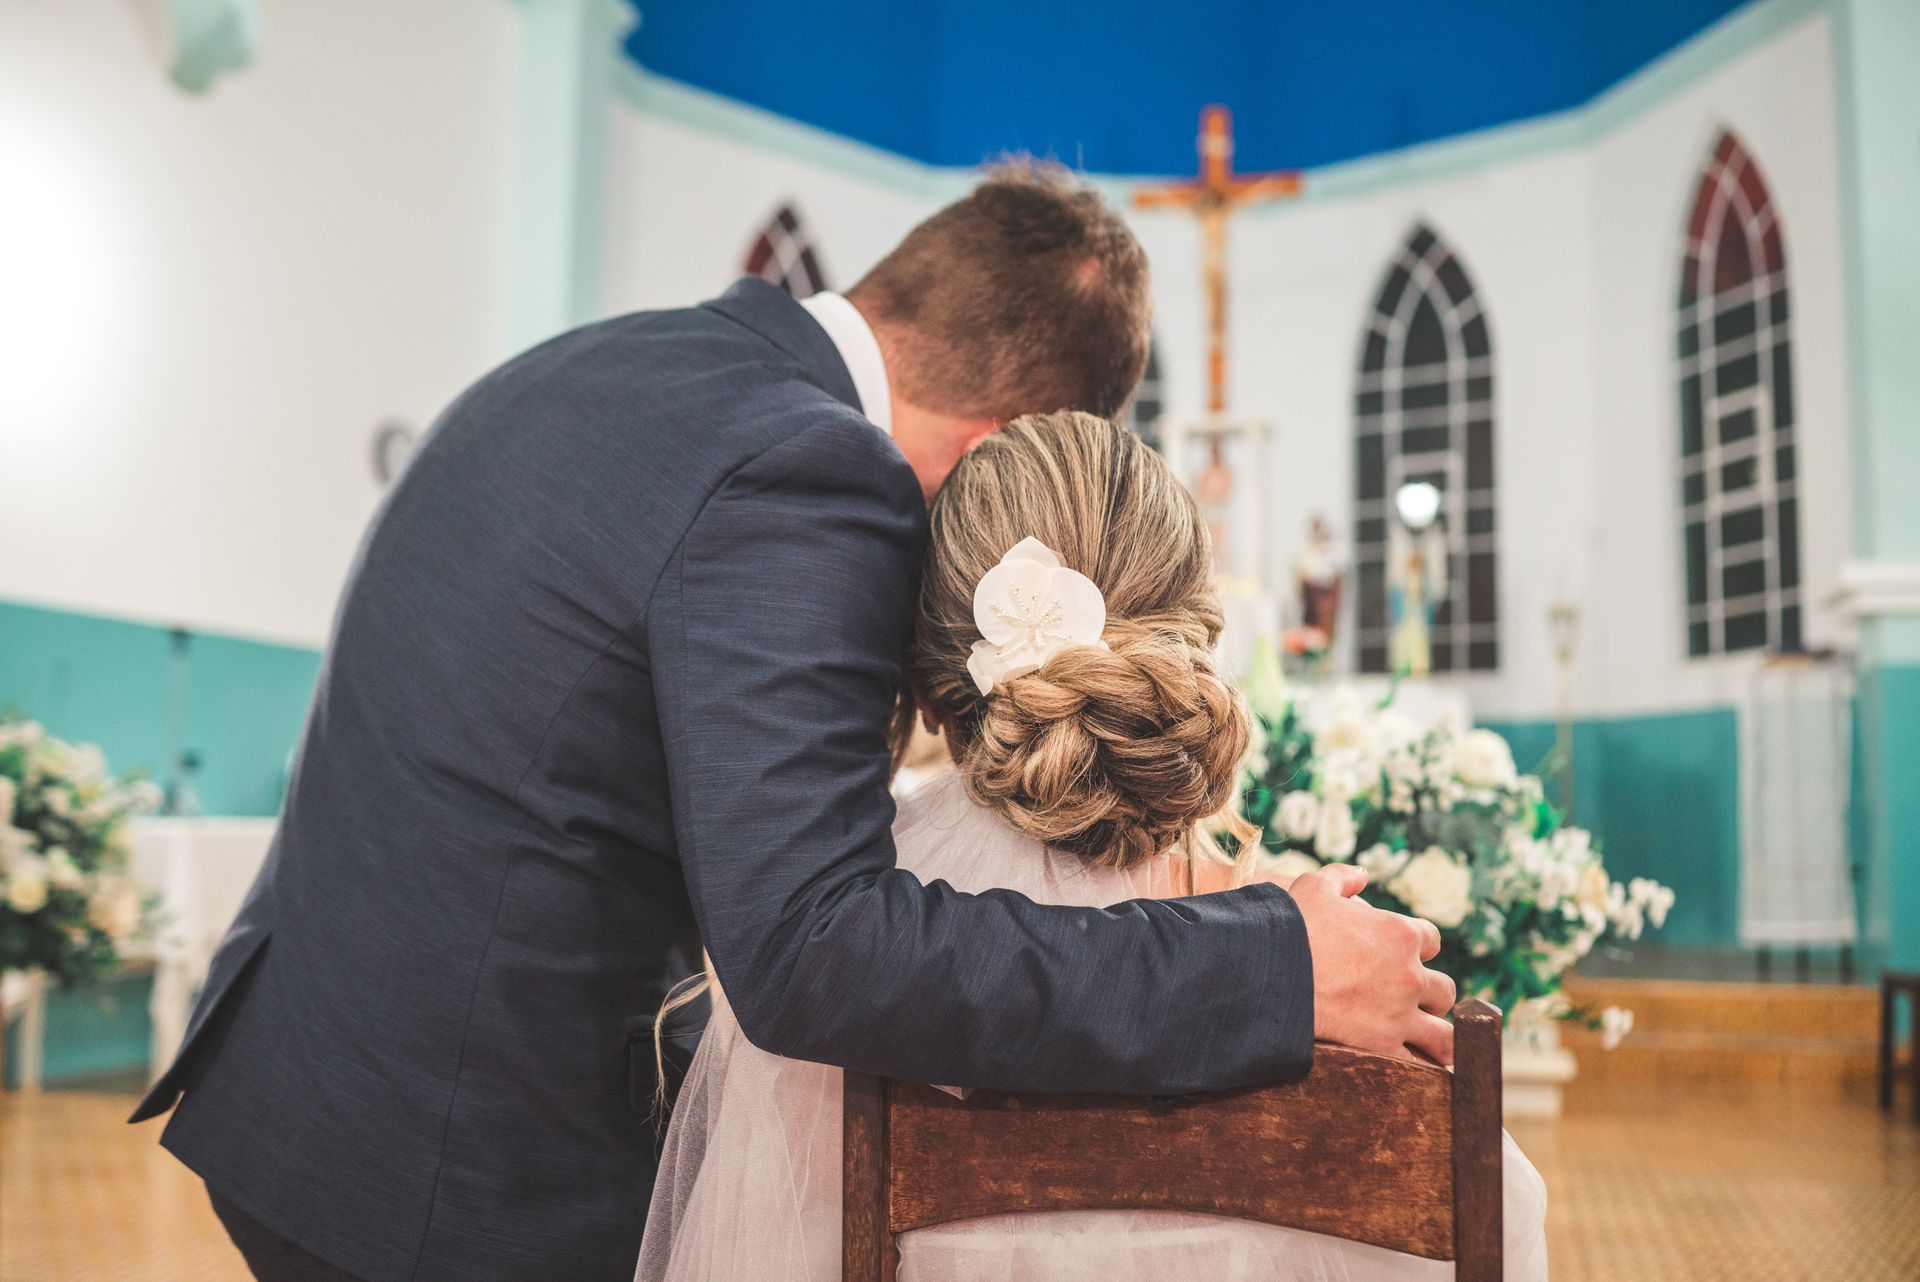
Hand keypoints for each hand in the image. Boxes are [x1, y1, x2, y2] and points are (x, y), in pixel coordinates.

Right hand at [1290, 864, 1455, 1065]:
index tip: (1402, 956)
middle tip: (1410, 998)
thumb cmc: (1292, 926)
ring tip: (1431, 1041)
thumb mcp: (1315, 887)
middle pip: (1444, 989)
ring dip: (1439, 1034)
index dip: (1418, 948)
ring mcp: (1401, 1012)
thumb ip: (1343, 878)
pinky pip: (1417, 1060)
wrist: (1269, 971)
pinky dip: (1416, 1063)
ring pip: (1445, 1033)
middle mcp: (1409, 974)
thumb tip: (1362, 874)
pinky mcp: (1384, 1044)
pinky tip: (1413, 1065)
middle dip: (1430, 993)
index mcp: (1401, 933)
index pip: (1432, 940)